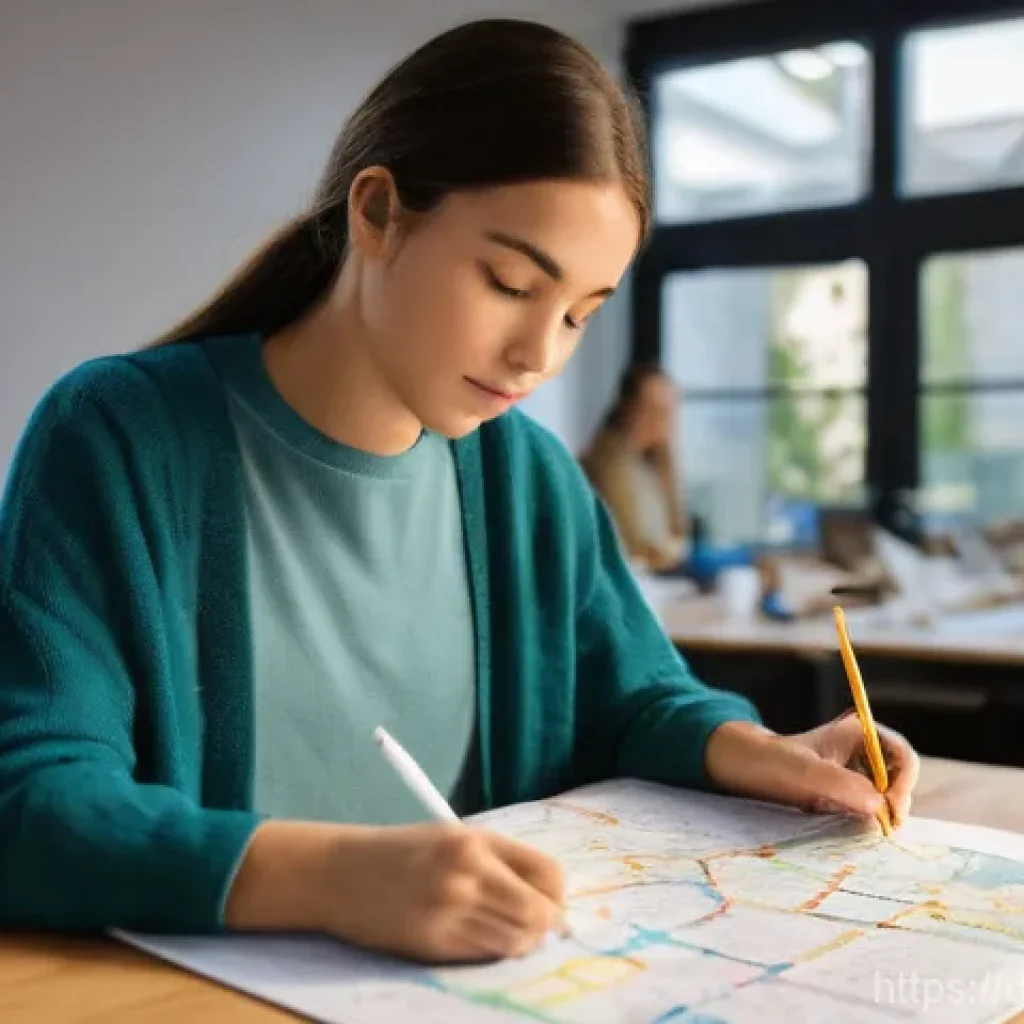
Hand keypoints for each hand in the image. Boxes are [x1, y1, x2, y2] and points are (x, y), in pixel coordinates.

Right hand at [323, 823, 565, 962]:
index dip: (558, 895)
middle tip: (536, 924)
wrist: (340, 872)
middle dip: (545, 924)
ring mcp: (448, 913)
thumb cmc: (404, 851)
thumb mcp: (456, 838)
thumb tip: (552, 898)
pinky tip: (475, 935)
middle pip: (537, 915)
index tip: (553, 902)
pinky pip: (483, 955)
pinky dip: (490, 950)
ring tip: (501, 927)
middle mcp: (466, 876)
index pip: (548, 875)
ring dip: (519, 941)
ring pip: (514, 942)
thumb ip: (502, 862)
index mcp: (475, 843)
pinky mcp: (432, 945)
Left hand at [705, 714, 919, 827]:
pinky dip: (870, 820)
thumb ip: (839, 782)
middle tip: (884, 826)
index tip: (890, 806)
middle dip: (897, 801)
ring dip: (884, 814)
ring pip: (888, 797)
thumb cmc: (768, 760)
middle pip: (900, 779)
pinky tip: (855, 828)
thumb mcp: (801, 770)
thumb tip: (879, 804)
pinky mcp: (847, 793)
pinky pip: (870, 809)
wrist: (742, 768)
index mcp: (858, 733)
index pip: (902, 755)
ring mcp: (856, 773)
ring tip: (867, 827)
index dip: (905, 781)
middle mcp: (863, 752)